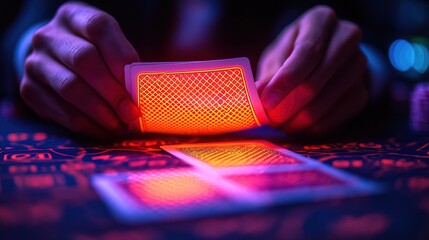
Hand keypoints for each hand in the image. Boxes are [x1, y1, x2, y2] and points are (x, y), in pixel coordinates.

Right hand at [20, 1, 139, 137]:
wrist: (55, 61)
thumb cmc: (94, 54)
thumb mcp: (108, 45)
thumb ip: (125, 62)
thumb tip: (145, 92)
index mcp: (74, 16)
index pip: (99, 28)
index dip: (120, 56)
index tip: (137, 82)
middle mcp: (50, 36)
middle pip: (84, 60)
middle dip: (113, 91)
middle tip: (131, 112)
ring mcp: (35, 62)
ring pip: (71, 88)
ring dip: (101, 112)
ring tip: (120, 125)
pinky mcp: (29, 90)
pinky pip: (62, 112)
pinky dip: (88, 125)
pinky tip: (104, 130)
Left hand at [256, 5, 368, 134]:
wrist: (323, 59)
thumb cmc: (293, 53)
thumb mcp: (277, 55)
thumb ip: (270, 74)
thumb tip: (259, 95)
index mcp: (322, 20)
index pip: (307, 51)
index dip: (286, 79)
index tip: (267, 101)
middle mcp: (347, 38)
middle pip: (317, 79)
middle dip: (289, 104)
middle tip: (270, 119)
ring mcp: (359, 65)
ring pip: (327, 101)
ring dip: (299, 119)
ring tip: (280, 123)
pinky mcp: (362, 91)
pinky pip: (337, 116)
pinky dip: (314, 126)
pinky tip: (298, 126)